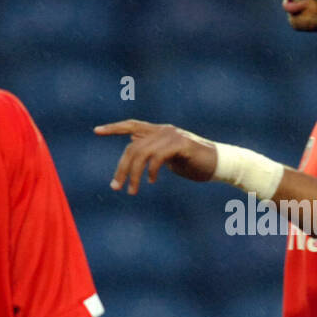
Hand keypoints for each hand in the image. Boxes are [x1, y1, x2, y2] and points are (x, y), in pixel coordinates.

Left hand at [94, 120, 216, 195]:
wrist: (220, 164)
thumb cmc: (194, 163)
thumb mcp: (169, 157)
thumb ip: (153, 151)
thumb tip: (134, 146)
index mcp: (159, 131)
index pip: (132, 125)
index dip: (114, 128)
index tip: (96, 131)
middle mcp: (164, 130)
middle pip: (133, 147)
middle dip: (122, 169)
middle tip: (115, 187)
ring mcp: (173, 136)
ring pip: (142, 153)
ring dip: (133, 175)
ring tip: (131, 191)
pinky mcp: (182, 145)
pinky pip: (158, 157)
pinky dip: (151, 171)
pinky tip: (152, 181)